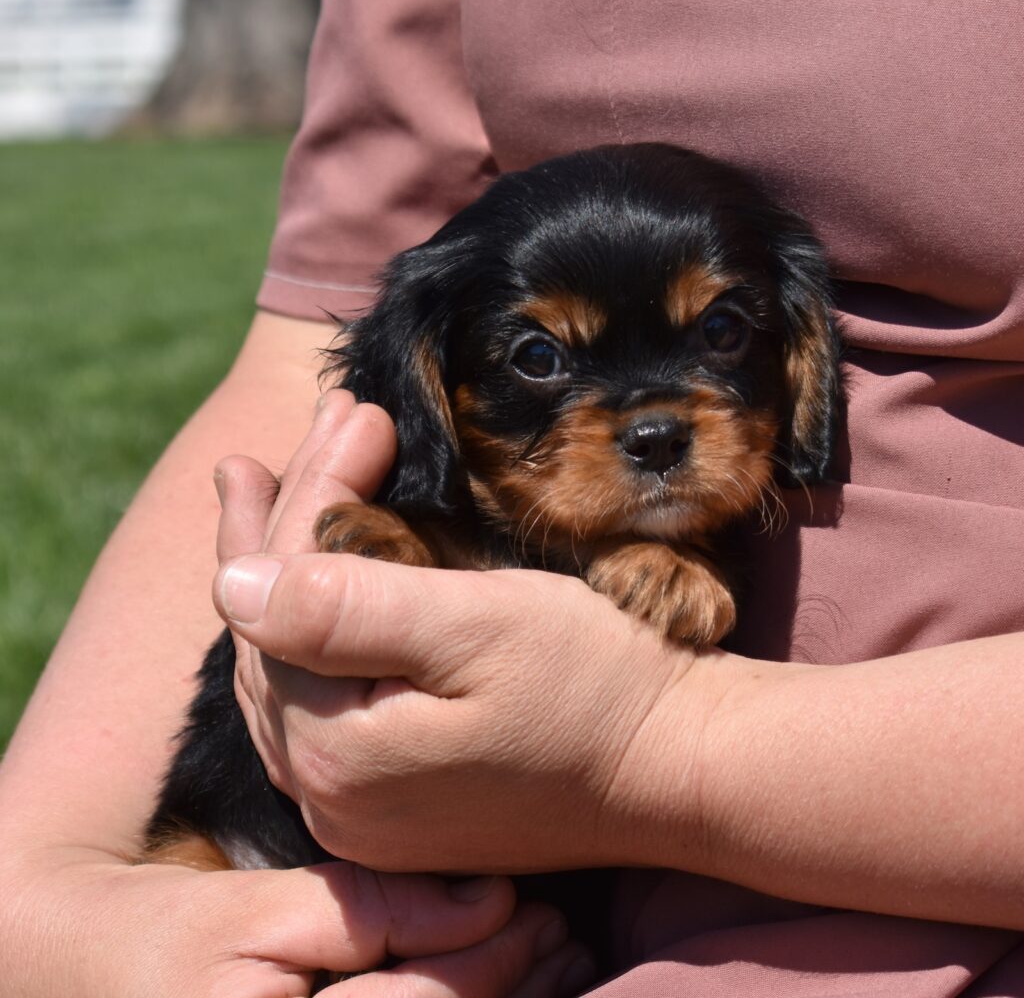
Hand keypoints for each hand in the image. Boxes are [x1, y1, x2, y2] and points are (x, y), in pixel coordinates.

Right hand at [2, 849, 590, 996]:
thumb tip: (485, 898)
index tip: (536, 906)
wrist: (86, 980)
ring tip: (556, 961)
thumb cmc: (169, 940)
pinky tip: (503, 984)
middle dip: (514, 992)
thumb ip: (369, 908)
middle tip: (565, 940)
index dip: (493, 961)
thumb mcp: (263, 912)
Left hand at [211, 390, 593, 992]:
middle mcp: (330, 795)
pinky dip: (321, 628)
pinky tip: (316, 581)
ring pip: (294, 665)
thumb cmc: (596, 682)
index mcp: (337, 750)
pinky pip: (327, 700)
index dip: (316, 491)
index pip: (287, 594)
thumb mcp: (477, 628)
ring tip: (282, 485)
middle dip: (294, 516)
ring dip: (294, 567)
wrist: (680, 766)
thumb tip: (229, 583)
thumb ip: (345, 611)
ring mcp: (361, 808)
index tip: (358, 411)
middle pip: (278, 630)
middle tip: (320, 425)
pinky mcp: (397, 803)